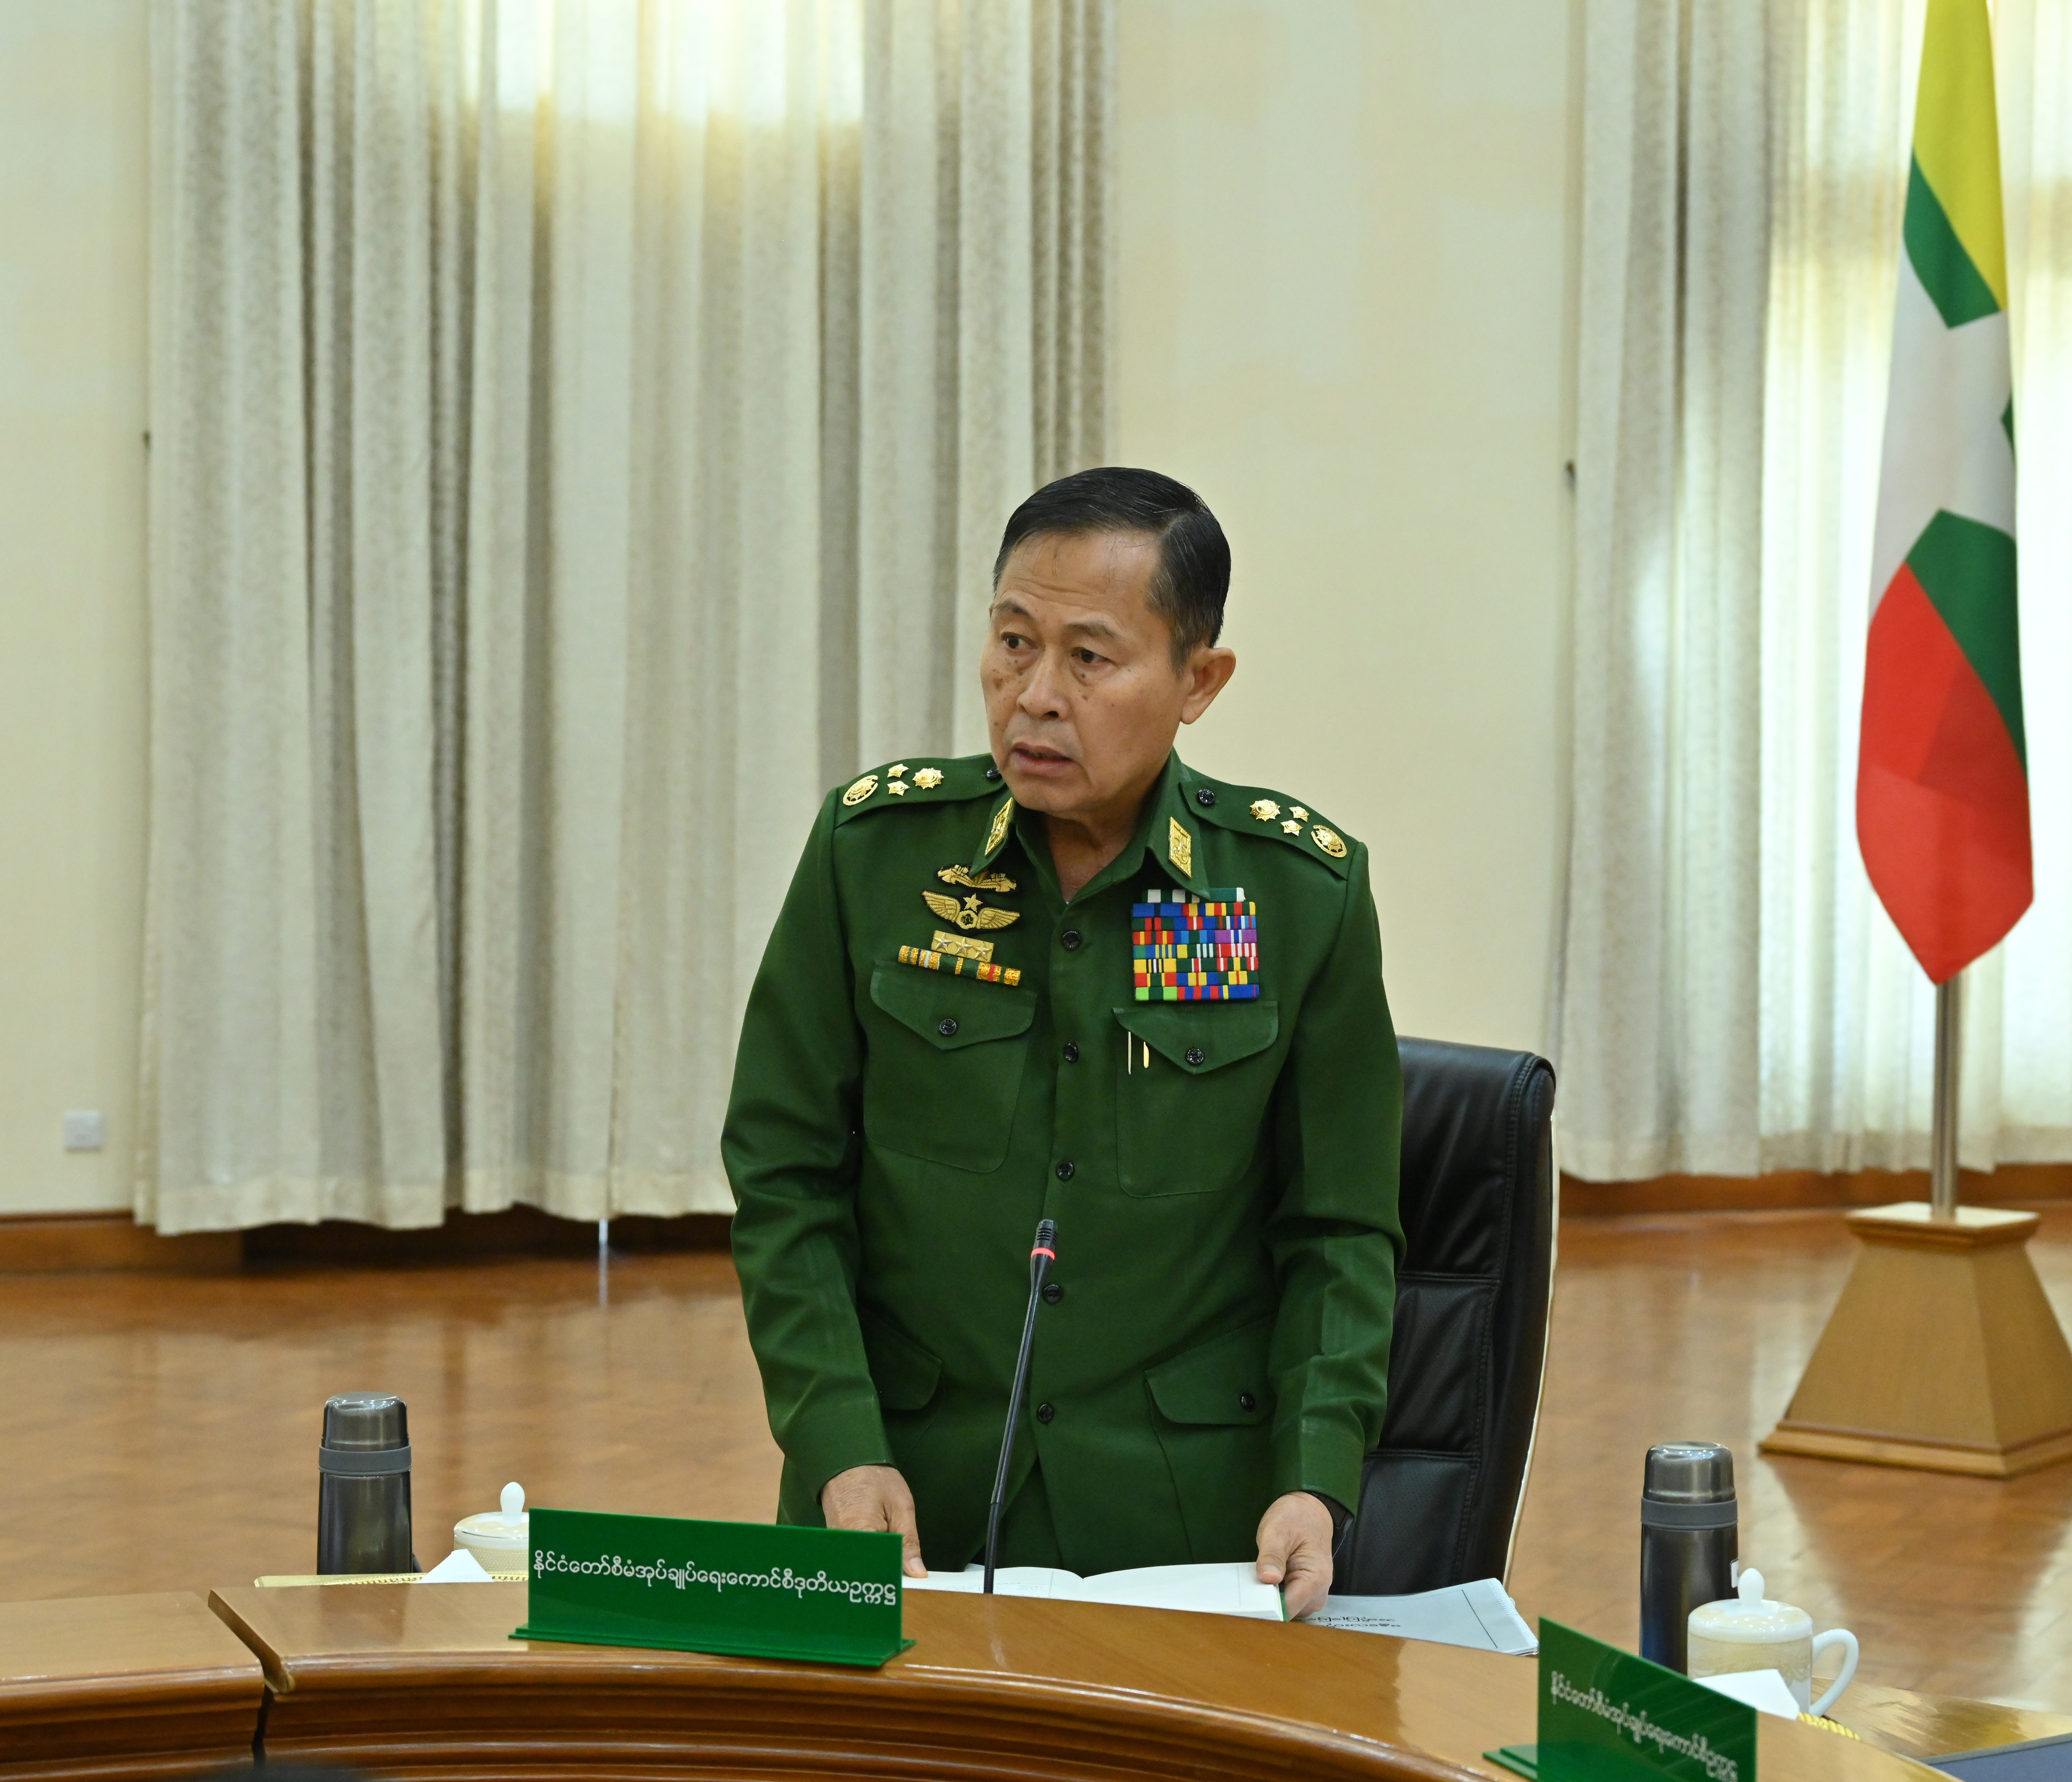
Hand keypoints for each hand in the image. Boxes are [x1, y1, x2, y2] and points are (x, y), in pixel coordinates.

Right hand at [820, 1464, 927, 1576]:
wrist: (848, 1465)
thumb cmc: (875, 1479)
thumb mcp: (901, 1506)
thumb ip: (908, 1542)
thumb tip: (917, 1573)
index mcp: (860, 1533)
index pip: (880, 1570)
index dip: (897, 1580)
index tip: (911, 1584)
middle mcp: (843, 1545)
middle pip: (868, 1574)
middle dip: (889, 1579)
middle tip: (906, 1579)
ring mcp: (838, 1548)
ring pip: (862, 1570)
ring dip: (880, 1572)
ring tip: (896, 1571)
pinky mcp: (838, 1547)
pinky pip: (856, 1562)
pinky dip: (871, 1564)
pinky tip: (883, 1563)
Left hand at [1255, 1491, 1334, 1618]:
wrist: (1310, 1512)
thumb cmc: (1296, 1518)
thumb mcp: (1278, 1530)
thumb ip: (1272, 1556)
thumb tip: (1267, 1578)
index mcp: (1316, 1579)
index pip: (1288, 1608)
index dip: (1265, 1608)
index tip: (1245, 1606)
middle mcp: (1318, 1593)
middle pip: (1287, 1613)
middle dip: (1265, 1606)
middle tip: (1244, 1593)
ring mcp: (1313, 1595)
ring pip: (1286, 1610)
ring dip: (1268, 1601)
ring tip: (1253, 1585)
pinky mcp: (1305, 1594)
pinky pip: (1287, 1603)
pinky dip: (1273, 1597)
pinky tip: (1262, 1585)